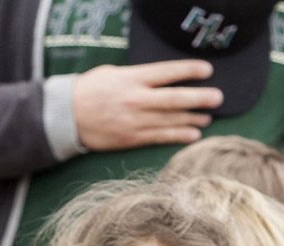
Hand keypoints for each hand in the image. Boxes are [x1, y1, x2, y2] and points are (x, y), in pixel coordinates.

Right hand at [71, 60, 222, 151]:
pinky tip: (194, 134)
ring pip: (172, 120)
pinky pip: (160, 137)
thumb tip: (160, 78)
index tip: (207, 70)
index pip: (167, 73)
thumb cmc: (89, 91)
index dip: (190, 71)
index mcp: (132, 79)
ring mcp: (135, 121)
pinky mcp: (131, 138)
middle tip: (218, 98)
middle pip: (176, 99)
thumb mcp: (112, 73)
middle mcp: (136, 100)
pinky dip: (179, 136)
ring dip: (193, 118)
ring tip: (208, 117)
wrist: (66, 117)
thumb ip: (137, 75)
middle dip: (200, 98)